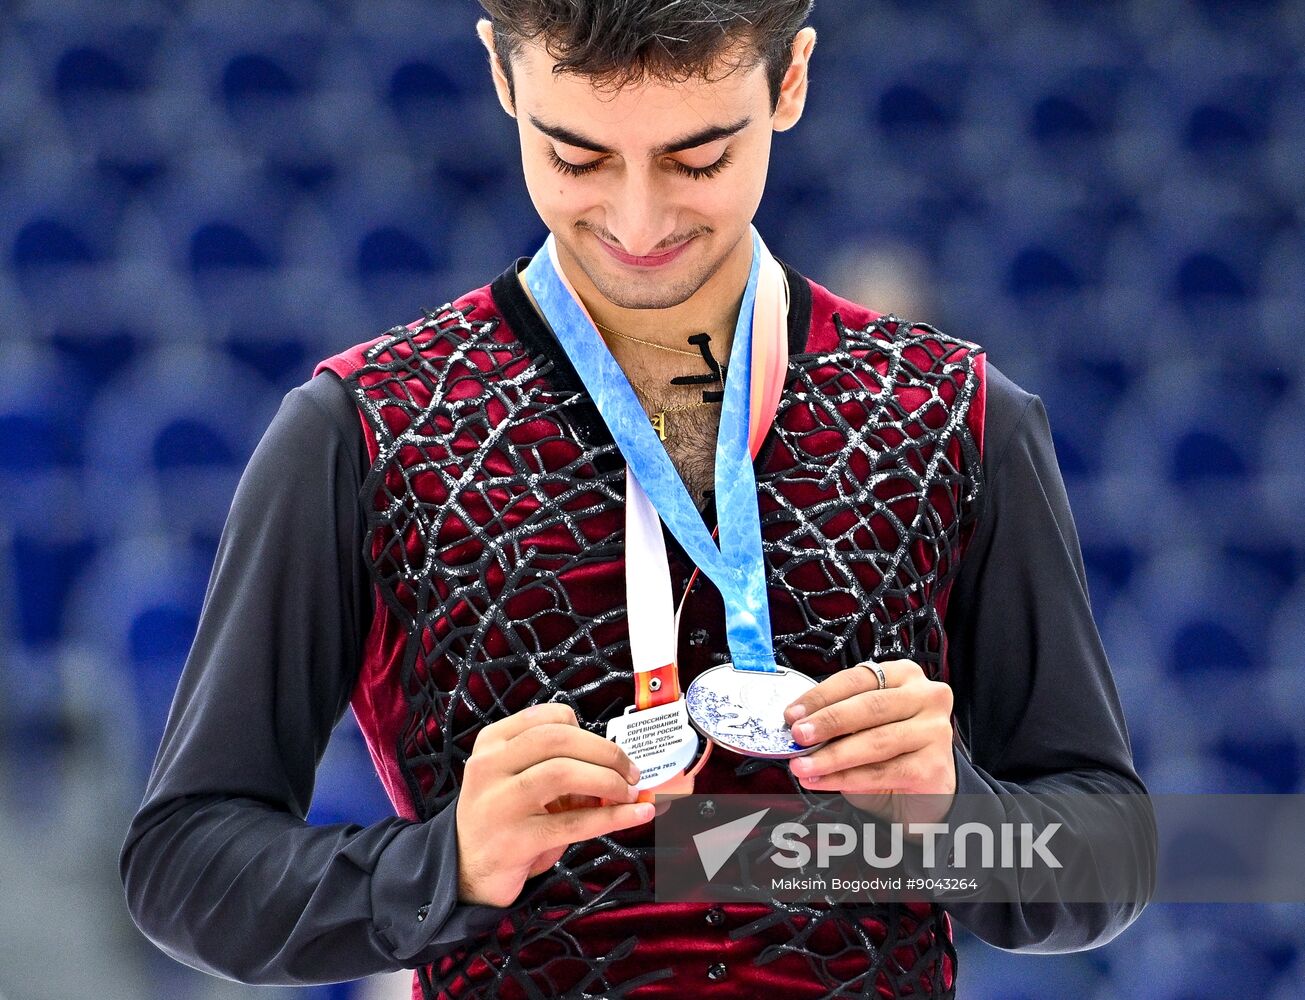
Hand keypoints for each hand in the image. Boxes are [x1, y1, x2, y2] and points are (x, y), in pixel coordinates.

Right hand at [455, 702, 652, 907]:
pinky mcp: (516, 840)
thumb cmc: (504, 818)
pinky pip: (574, 823)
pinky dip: (613, 817)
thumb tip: (617, 766)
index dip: (587, 730)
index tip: (607, 748)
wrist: (465, 869)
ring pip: (564, 772)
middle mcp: (491, 766)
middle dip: (606, 752)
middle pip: (559, 739)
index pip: (550, 717)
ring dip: (608, 779)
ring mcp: (501, 802)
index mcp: (492, 742)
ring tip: (629, 792)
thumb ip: (558, 764)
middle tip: (631, 771)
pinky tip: (637, 813)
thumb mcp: (520, 780)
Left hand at [782, 659, 956, 826]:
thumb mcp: (862, 725)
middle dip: (827, 723)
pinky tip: (825, 781)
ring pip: (876, 741)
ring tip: (802, 765)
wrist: (922, 790)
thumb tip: (798, 725)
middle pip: (870, 707)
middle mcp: (926, 697)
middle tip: (797, 737)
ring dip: (832, 756)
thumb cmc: (888, 749)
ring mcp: (935, 731)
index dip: (821, 696)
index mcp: (903, 675)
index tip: (792, 714)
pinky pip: (884, 772)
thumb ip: (838, 720)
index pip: (857, 679)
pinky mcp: (935, 766)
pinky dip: (848, 778)